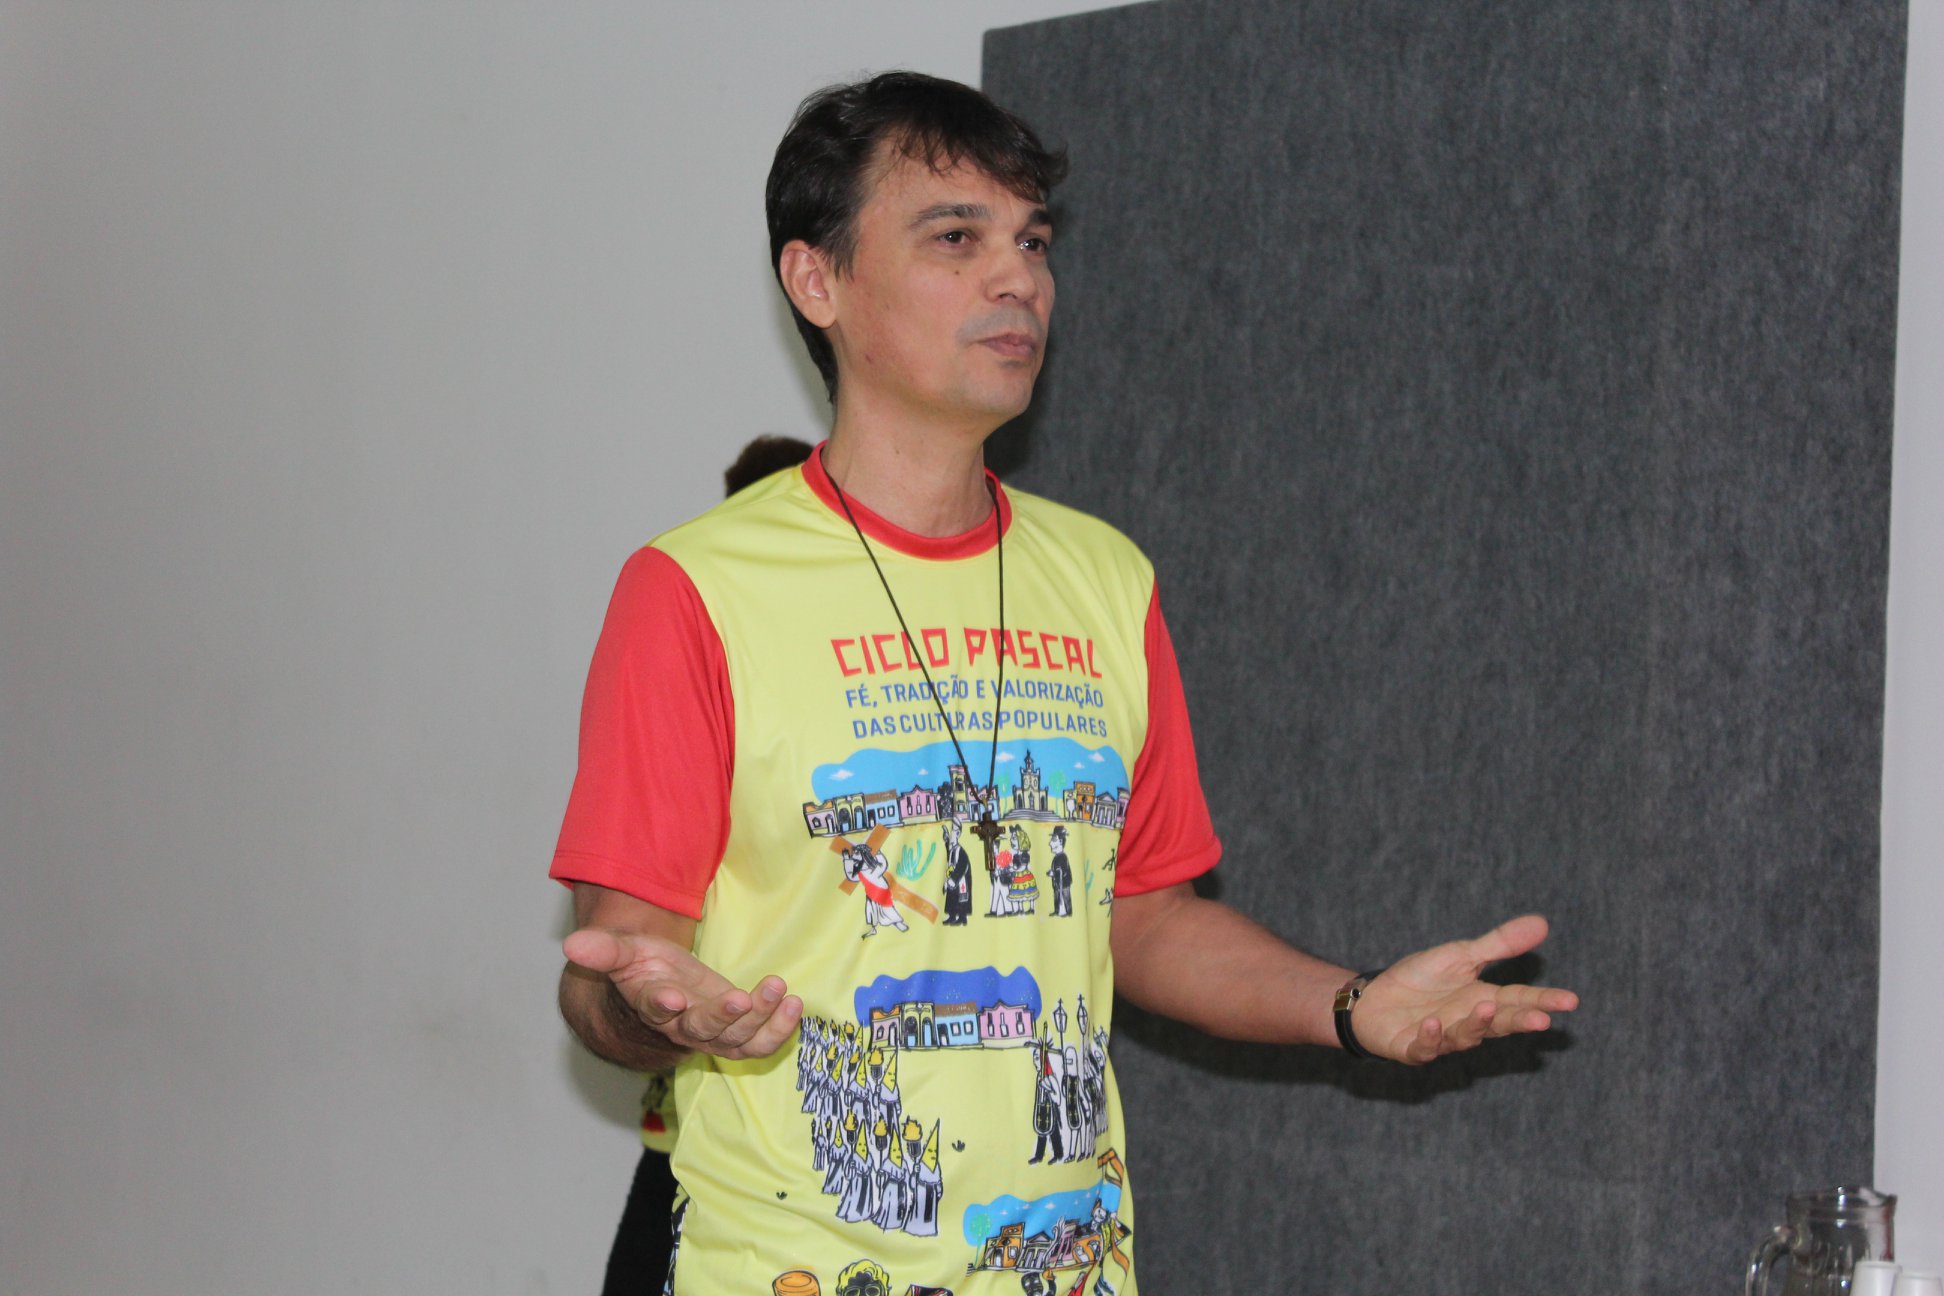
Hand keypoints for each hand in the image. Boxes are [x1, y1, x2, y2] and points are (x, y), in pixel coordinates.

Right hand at [563, 927, 802, 1060]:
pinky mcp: (736, 1029)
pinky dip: (779, 1029)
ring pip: (736, 1041)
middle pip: (702, 1031)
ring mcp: (712, 1032)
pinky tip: (794, 1005)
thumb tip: (571, 944)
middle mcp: (682, 1025)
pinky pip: (758, 1043)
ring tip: (778, 989)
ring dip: (760, 1020)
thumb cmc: (640, 966)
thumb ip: (602, 949)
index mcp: (652, 1004)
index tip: (671, 997)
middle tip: (742, 997)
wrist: (658, 986)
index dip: (662, 1005)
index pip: (654, 1009)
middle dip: (723, 1017)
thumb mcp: (622, 950)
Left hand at [1352, 914, 1577, 1064]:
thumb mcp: (1462, 955)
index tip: (1570, 1000)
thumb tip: (1543, 923)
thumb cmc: (1421, 980)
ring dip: (1475, 1025)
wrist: (1374, 998)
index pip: (1520, 999)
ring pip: (1464, 1037)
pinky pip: (1423, 1047)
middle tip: (1542, 1019)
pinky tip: (1432, 1024)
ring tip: (1485, 1008)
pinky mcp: (1412, 1047)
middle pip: (1499, 1023)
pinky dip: (1429, 1039)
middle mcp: (1467, 1022)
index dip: (1544, 1001)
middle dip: (1519, 1021)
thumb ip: (1499, 945)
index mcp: (1483, 1000)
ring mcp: (1441, 1038)